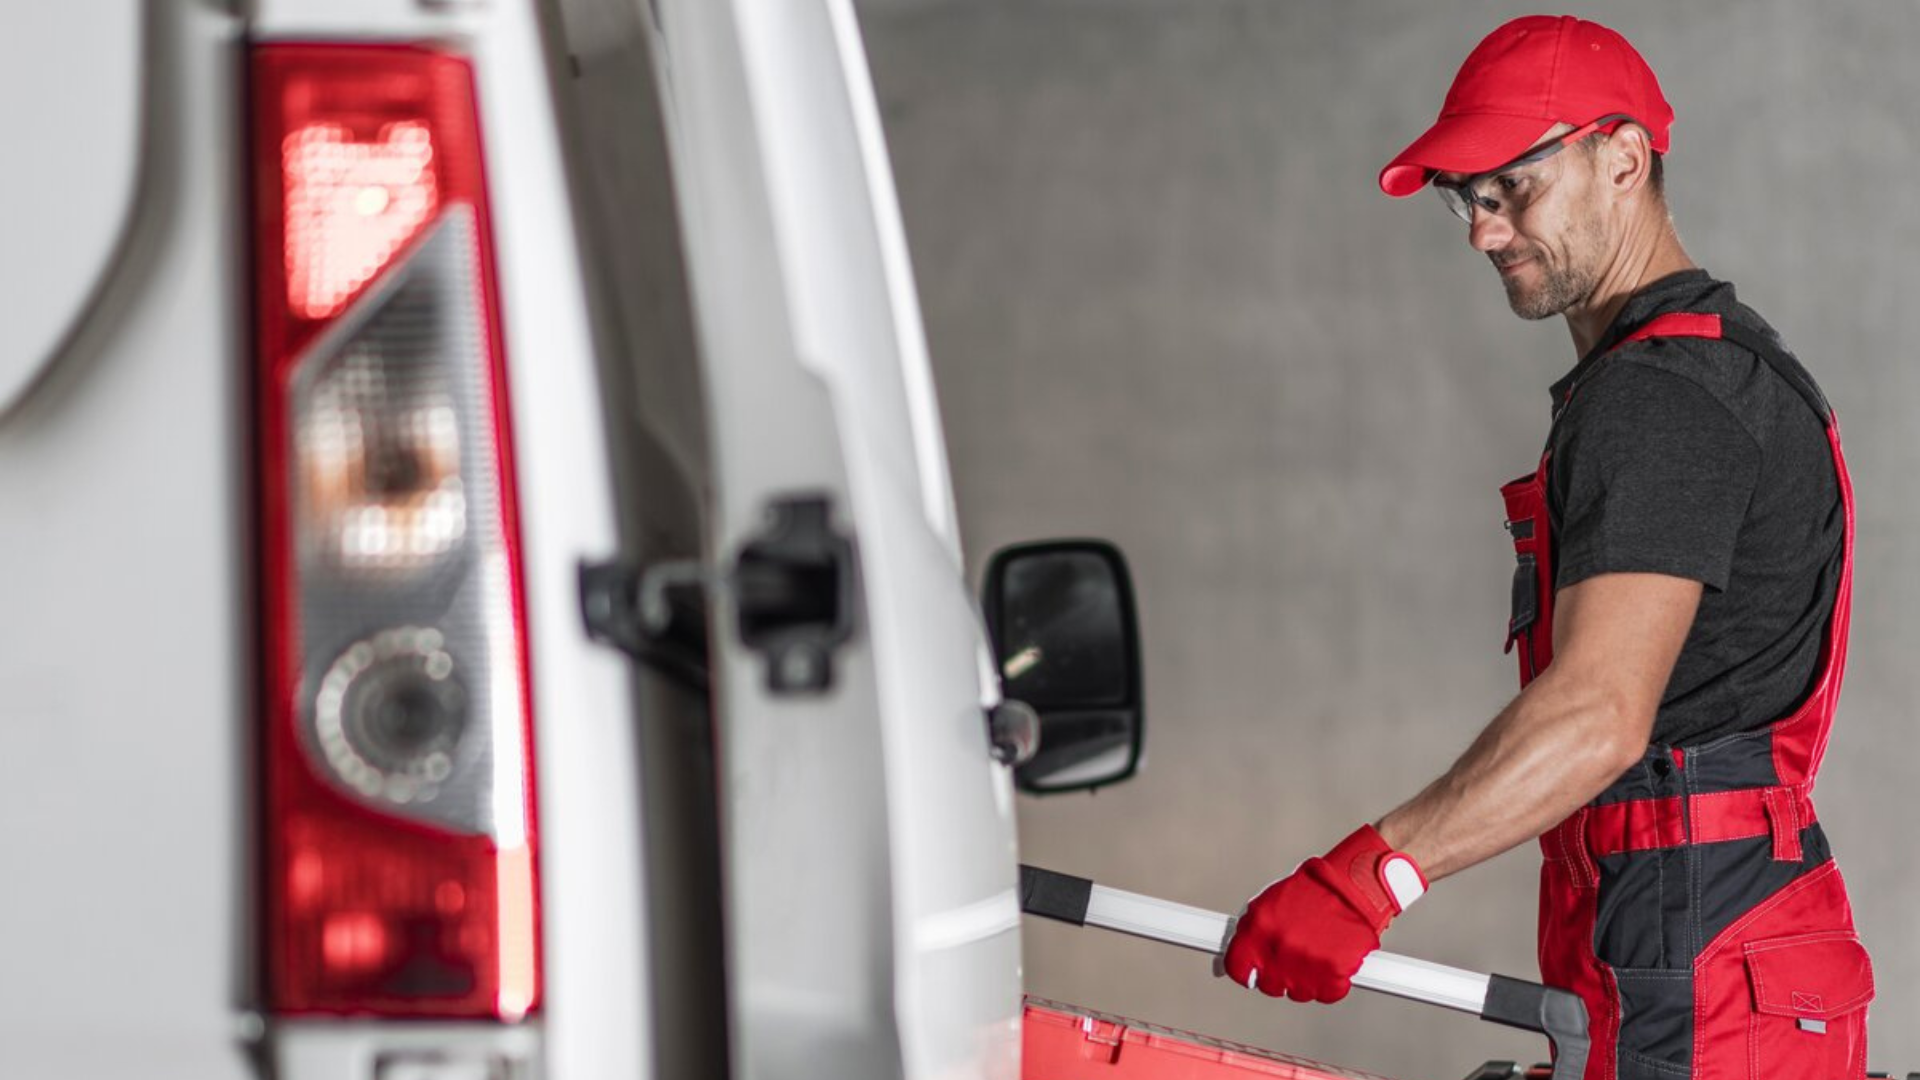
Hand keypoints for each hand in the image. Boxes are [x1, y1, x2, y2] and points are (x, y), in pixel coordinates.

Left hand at [1221, 825, 1424, 1002]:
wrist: (1352, 887)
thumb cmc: (1315, 890)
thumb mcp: (1271, 902)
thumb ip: (1252, 931)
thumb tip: (1239, 953)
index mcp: (1260, 927)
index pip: (1237, 966)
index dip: (1244, 971)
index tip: (1250, 973)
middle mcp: (1280, 948)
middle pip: (1269, 984)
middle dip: (1278, 974)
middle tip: (1292, 957)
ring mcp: (1306, 963)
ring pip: (1298, 992)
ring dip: (1306, 979)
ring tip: (1315, 952)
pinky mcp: (1334, 974)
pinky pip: (1328, 993)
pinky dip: (1332, 982)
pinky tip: (1332, 960)